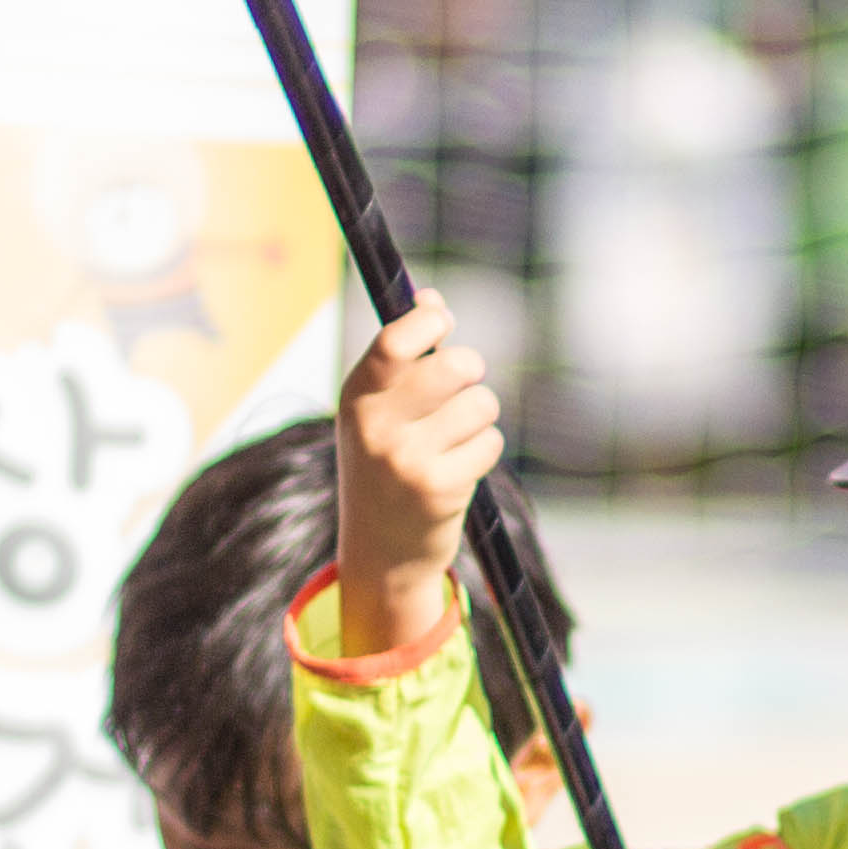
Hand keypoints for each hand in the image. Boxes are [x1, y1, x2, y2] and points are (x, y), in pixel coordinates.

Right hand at [337, 297, 507, 657]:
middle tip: (462, 387)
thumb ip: (405, 354)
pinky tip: (457, 469)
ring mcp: (407, 459)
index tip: (444, 321)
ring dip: (479, 417)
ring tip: (453, 439)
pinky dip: (482, 451)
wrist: (381, 550)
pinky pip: (490, 443)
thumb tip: (430, 298)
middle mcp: (375, 426)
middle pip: (457, 366)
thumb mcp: (379, 409)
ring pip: (481, 404)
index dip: (431, 321)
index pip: (395, 339)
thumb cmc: (386, 463)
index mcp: (357, 396)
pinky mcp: (440, 488)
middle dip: (471, 371)